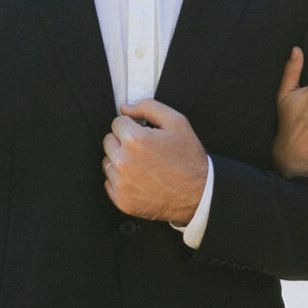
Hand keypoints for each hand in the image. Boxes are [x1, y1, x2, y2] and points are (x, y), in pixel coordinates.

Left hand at [104, 99, 209, 222]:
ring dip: (121, 160)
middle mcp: (124, 162)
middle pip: (109, 141)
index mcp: (135, 140)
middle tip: (144, 149)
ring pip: (107, 161)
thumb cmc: (189, 159)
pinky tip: (140, 179)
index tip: (144, 134)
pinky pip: (109, 183)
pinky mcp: (122, 200)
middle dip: (124, 141)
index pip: (117, 122)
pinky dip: (121, 180)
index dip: (133, 125)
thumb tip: (125, 108)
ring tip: (144, 165)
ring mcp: (122, 184)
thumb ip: (148, 107)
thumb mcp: (177, 122)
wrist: (200, 194)